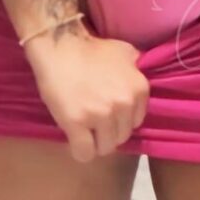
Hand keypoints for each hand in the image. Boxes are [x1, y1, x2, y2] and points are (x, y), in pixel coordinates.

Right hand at [25, 31, 149, 162]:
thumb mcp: (126, 53)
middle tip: (92, 122)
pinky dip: (79, 151)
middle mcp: (125, 104)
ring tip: (83, 130)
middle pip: (121, 137)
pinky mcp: (77, 123)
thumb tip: (139, 77)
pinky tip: (74, 141)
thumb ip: (136, 70)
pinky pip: (84, 153)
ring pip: (105, 148)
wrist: (60, 45)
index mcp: (139, 90)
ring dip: (94, 143)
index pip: (135, 122)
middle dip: (107, 132)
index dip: (120, 120)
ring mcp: (102, 115)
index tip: (107, 115)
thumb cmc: (91, 48)